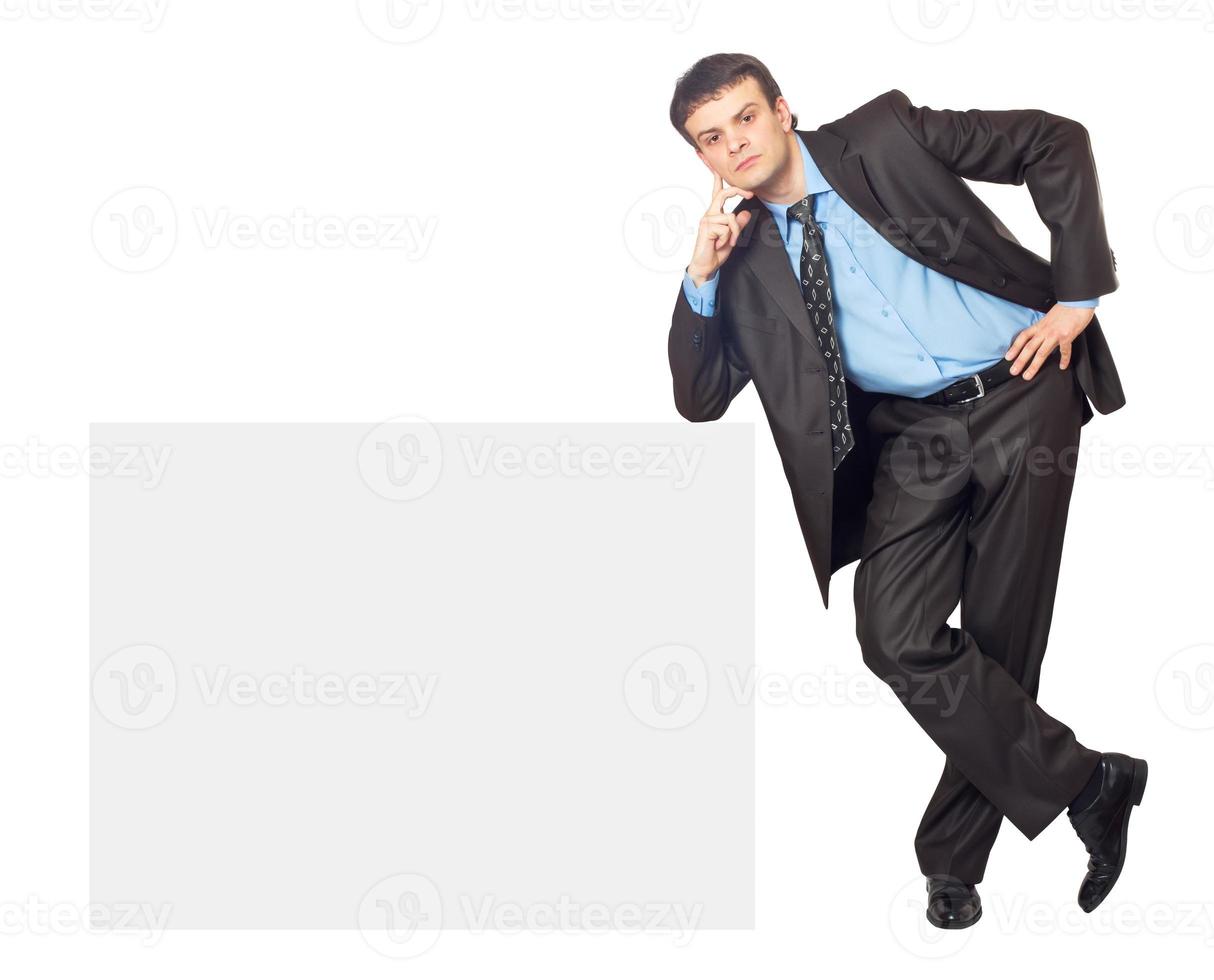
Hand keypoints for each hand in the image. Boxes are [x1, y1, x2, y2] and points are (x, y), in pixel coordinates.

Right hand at [686, 169, 753, 284]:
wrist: (706, 266)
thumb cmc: (716, 251)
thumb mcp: (732, 236)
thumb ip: (739, 225)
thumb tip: (747, 213)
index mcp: (715, 213)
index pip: (717, 192)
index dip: (716, 177)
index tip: (715, 165)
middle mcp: (710, 213)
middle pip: (724, 193)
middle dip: (739, 191)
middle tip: (751, 195)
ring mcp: (707, 219)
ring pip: (731, 217)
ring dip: (734, 232)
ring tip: (727, 243)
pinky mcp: (707, 226)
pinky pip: (726, 227)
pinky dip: (727, 238)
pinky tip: (719, 244)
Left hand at [1004, 304, 1094, 379]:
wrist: (1077, 301)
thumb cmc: (1064, 309)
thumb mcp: (1048, 317)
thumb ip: (1042, 328)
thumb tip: (1038, 337)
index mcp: (1039, 326)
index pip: (1023, 337)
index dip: (1014, 347)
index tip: (1008, 357)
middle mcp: (1045, 331)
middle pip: (1029, 348)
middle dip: (1020, 361)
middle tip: (1013, 371)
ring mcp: (1055, 334)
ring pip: (1042, 353)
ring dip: (1034, 365)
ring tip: (1028, 375)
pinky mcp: (1067, 336)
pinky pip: (1065, 350)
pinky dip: (1064, 359)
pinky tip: (1062, 366)